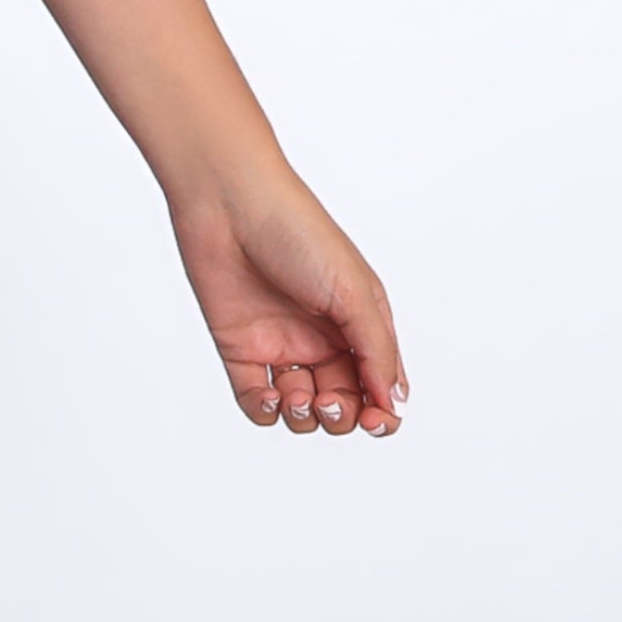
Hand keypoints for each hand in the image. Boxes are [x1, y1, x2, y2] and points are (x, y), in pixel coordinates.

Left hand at [172, 164, 407, 438]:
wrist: (228, 201)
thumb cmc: (298, 231)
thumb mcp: (353, 291)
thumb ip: (376, 349)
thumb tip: (393, 403)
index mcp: (357, 323)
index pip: (378, 385)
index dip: (381, 413)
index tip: (374, 420)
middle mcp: (321, 337)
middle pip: (341, 403)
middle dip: (341, 417)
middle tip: (328, 402)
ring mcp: (279, 343)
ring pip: (301, 409)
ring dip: (304, 418)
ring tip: (297, 396)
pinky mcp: (239, 346)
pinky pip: (255, 398)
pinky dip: (265, 411)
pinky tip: (271, 396)